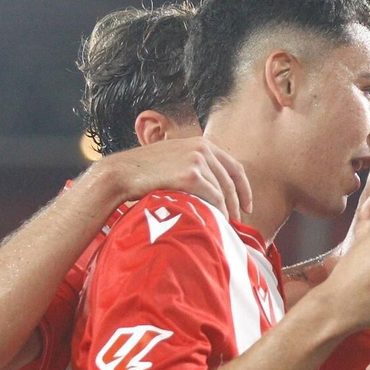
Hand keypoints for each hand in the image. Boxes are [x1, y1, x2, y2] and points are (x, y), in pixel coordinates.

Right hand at [93, 137, 251, 221]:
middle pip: (231, 180)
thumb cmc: (146, 172)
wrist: (123, 173)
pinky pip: (214, 197)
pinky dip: (219, 211)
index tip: (247, 206)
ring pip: (223, 191)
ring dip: (228, 210)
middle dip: (238, 203)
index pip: (234, 167)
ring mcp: (197, 160)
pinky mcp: (191, 174)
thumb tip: (214, 188)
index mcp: (201, 143)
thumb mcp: (175, 160)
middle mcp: (202, 148)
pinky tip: (217, 221)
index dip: (244, 188)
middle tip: (240, 221)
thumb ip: (195, 166)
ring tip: (227, 225)